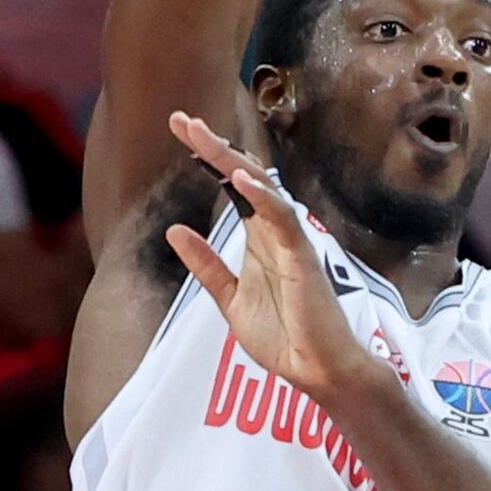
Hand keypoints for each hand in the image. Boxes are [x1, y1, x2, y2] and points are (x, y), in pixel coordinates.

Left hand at [161, 112, 385, 403]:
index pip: (232, 186)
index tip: (180, 129)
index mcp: (258, 238)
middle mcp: (275, 231)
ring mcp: (291, 241)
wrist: (315, 371)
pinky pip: (283, 219)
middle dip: (213, 147)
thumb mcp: (229, 299)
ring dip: (232, 160)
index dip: (208, 158)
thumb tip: (174, 230)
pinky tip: (240, 178)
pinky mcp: (303, 257)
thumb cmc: (283, 336)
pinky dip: (263, 197)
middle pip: (245, 177)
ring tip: (202, 135)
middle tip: (182, 119)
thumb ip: (206, 265)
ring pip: (263, 188)